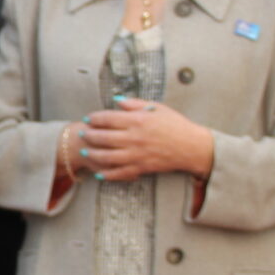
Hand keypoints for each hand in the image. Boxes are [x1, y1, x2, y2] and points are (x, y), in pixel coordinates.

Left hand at [77, 99, 215, 182]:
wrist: (192, 146)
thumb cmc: (176, 124)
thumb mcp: (157, 107)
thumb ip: (135, 104)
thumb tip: (116, 100)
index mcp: (137, 120)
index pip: (108, 118)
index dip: (95, 118)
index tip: (88, 119)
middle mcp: (134, 137)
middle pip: (103, 137)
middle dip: (89, 135)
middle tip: (82, 134)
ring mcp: (137, 154)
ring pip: (107, 156)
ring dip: (93, 154)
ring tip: (85, 152)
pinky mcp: (142, 168)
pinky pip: (120, 173)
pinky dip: (108, 174)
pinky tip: (99, 173)